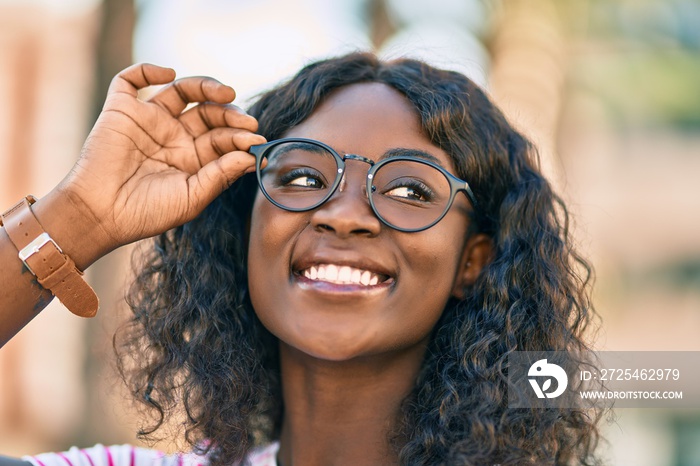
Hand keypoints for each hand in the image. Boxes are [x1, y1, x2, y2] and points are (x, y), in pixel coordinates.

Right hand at [56, 63, 265, 254]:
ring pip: (183, 91)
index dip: (240, 137)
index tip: (256, 140)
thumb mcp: (192, 198)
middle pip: (209, 113)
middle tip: (245, 121)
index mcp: (193, 159)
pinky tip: (169, 75)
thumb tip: (252, 157)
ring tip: (226, 93)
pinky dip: (149, 70)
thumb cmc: (146, 213)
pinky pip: (132, 80)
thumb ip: (220, 175)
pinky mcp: (122, 110)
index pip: (222, 139)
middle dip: (230, 115)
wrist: (101, 214)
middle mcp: (174, 136)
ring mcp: (150, 121)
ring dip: (206, 87)